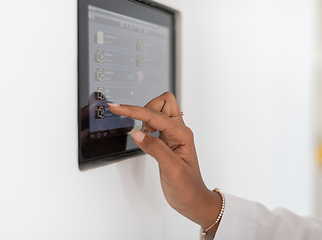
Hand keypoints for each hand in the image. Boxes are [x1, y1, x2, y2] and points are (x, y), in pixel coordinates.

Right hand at [108, 92, 221, 234]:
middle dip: (146, 108)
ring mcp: (172, 136)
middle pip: (163, 102)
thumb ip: (155, 148)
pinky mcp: (166, 141)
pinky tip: (144, 136)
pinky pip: (155, 124)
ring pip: (159, 111)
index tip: (118, 107)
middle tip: (138, 125)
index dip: (135, 111)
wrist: (192, 200)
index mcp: (182, 135)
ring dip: (146, 117)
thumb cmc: (188, 187)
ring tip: (143, 134)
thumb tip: (137, 133)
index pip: (155, 115)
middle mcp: (178, 132)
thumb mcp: (172, 169)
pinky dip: (146, 125)